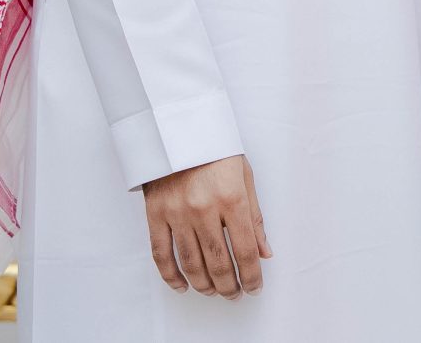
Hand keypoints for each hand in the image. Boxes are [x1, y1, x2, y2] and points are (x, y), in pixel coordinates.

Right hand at [143, 155, 270, 297]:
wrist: (178, 127)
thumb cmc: (215, 149)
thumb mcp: (244, 176)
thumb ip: (255, 217)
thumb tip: (264, 252)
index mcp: (231, 198)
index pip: (245, 250)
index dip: (252, 276)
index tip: (254, 287)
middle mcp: (204, 208)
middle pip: (218, 262)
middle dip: (229, 285)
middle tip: (234, 294)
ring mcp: (177, 212)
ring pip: (191, 263)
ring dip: (204, 285)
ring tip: (213, 291)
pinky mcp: (155, 213)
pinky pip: (161, 253)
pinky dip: (171, 275)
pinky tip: (182, 285)